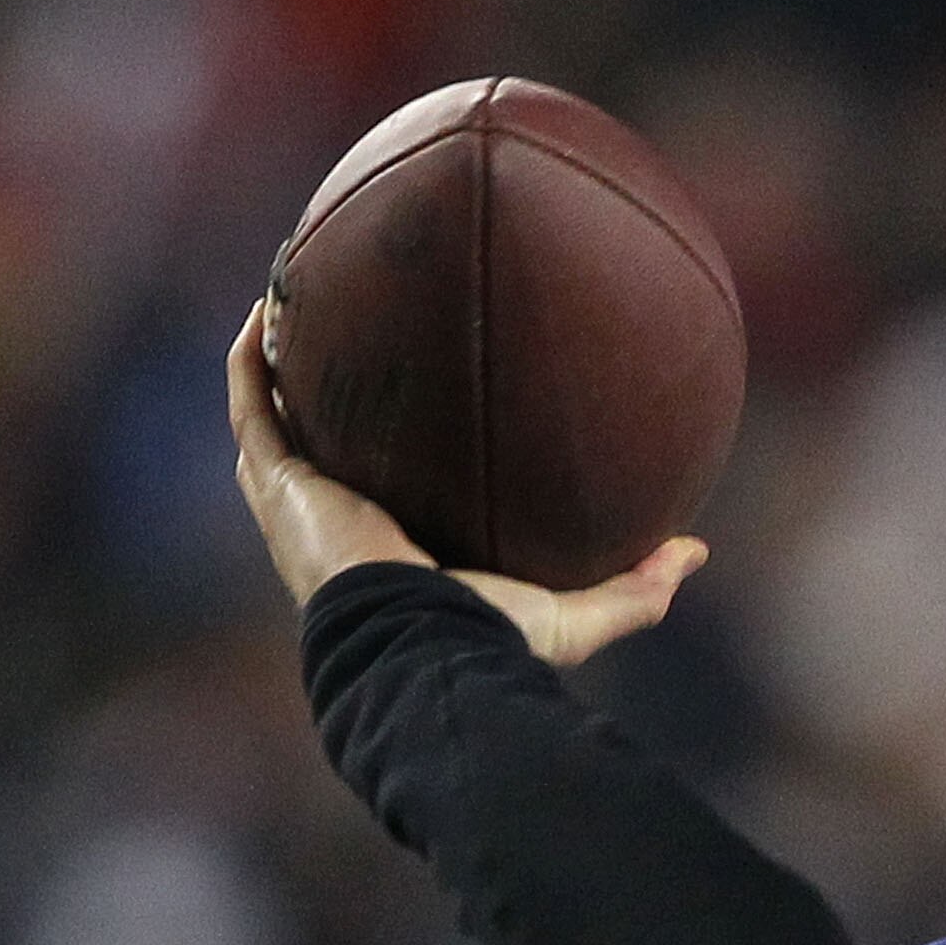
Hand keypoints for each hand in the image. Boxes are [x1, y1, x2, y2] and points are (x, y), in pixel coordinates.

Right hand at [225, 302, 701, 664]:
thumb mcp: (578, 613)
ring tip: (293, 305)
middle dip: (329, 399)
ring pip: (274, 420)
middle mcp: (339, 526)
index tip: (431, 404)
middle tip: (354, 340)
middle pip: (323, 450)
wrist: (421, 639)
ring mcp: (301, 503)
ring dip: (277, 363)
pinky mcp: (280, 483)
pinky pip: (251, 404)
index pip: (392, 496)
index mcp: (398, 554)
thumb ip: (638, 586)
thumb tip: (695, 551)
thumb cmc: (490, 638)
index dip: (399, 453)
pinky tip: (268, 306)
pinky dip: (253, 356)